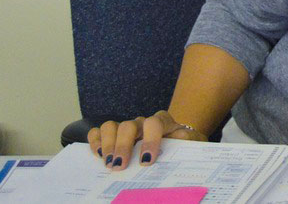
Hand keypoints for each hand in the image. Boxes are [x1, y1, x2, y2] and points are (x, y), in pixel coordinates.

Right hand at [87, 110, 205, 170]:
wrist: (177, 139)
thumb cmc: (183, 143)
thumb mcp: (193, 142)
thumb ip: (189, 139)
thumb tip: (180, 137)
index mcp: (163, 122)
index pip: (154, 124)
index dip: (149, 141)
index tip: (146, 160)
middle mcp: (142, 122)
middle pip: (129, 125)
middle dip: (123, 146)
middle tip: (119, 166)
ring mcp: (127, 127)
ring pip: (111, 126)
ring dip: (108, 144)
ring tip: (108, 163)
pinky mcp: (115, 134)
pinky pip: (99, 131)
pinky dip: (95, 141)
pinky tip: (98, 155)